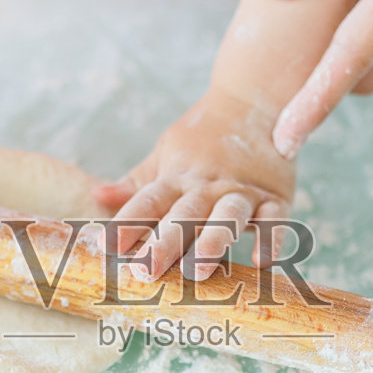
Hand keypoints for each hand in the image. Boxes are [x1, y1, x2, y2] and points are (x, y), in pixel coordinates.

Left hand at [94, 90, 295, 280]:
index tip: (106, 247)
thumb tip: (97, 196)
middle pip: (184, 215)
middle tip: (146, 271)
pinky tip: (264, 263)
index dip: (127, 223)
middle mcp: (208, 185)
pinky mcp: (275, 196)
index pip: (147, 201)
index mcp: (177, 177)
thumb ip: (136, 182)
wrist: (253, 101)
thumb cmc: (203, 137)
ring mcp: (242, 190)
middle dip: (165, 243)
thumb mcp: (165, 153)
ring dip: (214, 241)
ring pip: (227, 216)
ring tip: (200, 269)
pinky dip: (272, 239)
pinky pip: (275, 219)